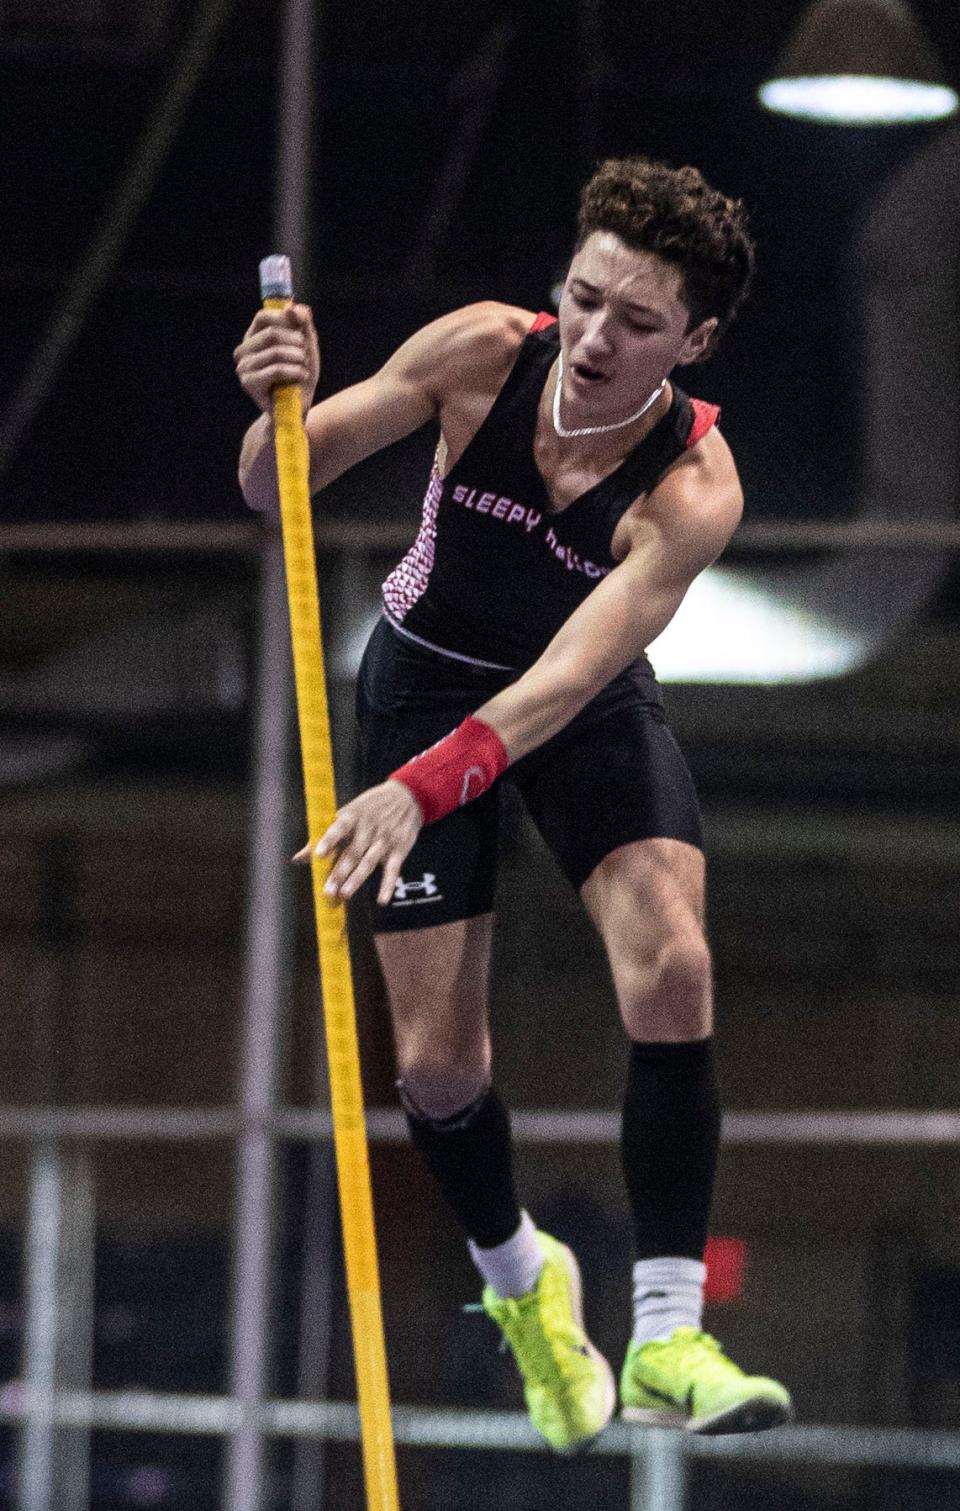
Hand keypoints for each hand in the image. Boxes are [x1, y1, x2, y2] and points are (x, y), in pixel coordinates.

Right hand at [233, 303, 319, 415]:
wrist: (297, 408)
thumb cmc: (300, 375)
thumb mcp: (306, 345)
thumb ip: (302, 323)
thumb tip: (293, 307)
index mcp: (253, 337)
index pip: (263, 316)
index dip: (285, 320)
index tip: (301, 333)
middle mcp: (244, 350)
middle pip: (271, 333)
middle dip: (296, 343)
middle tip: (306, 355)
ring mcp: (244, 367)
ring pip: (275, 351)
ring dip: (298, 359)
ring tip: (304, 368)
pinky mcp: (249, 382)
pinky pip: (275, 369)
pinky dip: (294, 371)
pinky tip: (301, 377)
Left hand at [292, 780, 423, 903]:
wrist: (406, 796)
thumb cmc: (369, 807)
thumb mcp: (347, 813)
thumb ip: (323, 837)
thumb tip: (297, 859)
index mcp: (352, 817)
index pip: (339, 828)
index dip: (329, 840)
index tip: (318, 854)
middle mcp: (368, 829)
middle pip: (352, 852)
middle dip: (339, 872)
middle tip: (328, 890)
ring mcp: (384, 840)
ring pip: (369, 862)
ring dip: (357, 879)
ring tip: (345, 894)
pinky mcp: (399, 850)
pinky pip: (393, 870)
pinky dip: (388, 885)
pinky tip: (382, 900)